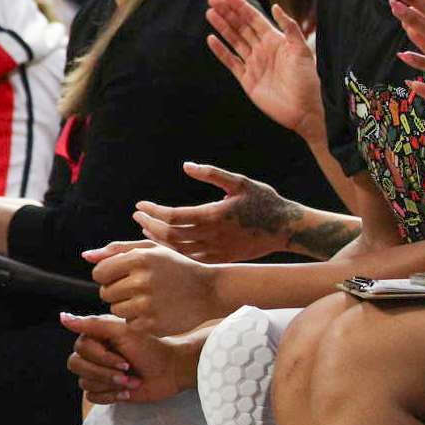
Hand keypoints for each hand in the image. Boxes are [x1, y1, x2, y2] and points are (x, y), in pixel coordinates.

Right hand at [60, 310, 194, 403]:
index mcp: (96, 337)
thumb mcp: (122, 332)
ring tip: (131, 382)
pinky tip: (127, 392)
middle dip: (104, 373)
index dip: (101, 358)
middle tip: (127, 372)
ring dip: (110, 385)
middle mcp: (94, 353)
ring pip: (84, 382)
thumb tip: (62, 317)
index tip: (125, 360)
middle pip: (77, 366)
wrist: (171, 371)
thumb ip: (92, 324)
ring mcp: (99, 372)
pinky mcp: (105, 389)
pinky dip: (110, 396)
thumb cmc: (150, 348)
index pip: (80, 349)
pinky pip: (92, 396)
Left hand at [85, 238, 225, 334]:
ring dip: (126, 306)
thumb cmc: (174, 267)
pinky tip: (154, 311)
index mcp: (139, 258)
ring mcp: (148, 304)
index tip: (121, 276)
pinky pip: (129, 324)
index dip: (107, 275)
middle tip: (137, 288)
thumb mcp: (150, 251)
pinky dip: (138, 320)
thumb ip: (115, 250)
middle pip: (105, 293)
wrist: (209, 289)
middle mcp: (142, 280)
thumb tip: (85, 256)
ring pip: (115, 309)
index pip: (99, 272)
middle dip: (116, 291)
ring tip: (146, 299)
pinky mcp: (153, 324)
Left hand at [132, 162, 298, 262]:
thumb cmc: (264, 201)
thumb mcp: (240, 182)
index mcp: (214, 215)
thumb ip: (211, 173)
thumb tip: (186, 165)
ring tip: (146, 228)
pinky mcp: (221, 259)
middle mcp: (212, 236)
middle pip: (170, 235)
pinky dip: (174, 251)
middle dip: (149, 225)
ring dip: (158, 239)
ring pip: (178, 250)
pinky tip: (166, 243)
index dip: (153, 211)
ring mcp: (216, 251)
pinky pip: (190, 259)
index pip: (173, 216)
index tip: (140, 205)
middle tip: (138, 215)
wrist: (287, 228)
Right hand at [205, 0, 325, 143]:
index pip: (254, 18)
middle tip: (212, 0)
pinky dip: (221, 51)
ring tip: (210, 14)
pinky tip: (211, 39)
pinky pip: (231, 62)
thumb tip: (275, 7)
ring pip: (234, 41)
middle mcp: (263, 49)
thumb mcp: (302, 50)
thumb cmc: (308, 79)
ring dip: (222, 27)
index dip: (240, 6)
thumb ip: (289, 28)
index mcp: (275, 40)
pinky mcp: (247, 79)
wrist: (305, 108)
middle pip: (240, 27)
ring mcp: (254, 64)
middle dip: (227, 13)